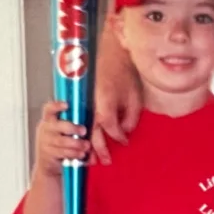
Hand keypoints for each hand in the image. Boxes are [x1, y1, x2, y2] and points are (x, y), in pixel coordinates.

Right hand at [34, 100, 88, 179]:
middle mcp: (45, 129)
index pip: (48, 109)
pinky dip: (74, 153)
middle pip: (59, 126)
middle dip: (73, 128)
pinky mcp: (49, 154)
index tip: (67, 104)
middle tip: (84, 131)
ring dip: (77, 143)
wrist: (46, 164)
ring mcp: (46, 142)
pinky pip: (63, 152)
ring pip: (63, 141)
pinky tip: (81, 154)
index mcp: (48, 120)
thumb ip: (68, 124)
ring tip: (86, 145)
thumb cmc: (57, 144)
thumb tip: (86, 118)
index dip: (56, 106)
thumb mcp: (58, 131)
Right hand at [90, 23, 143, 164]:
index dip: (119, 138)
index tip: (125, 142)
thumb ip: (131, 117)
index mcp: (105, 106)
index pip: (112, 130)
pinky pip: (78, 119)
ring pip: (83, 129)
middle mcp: (91, 106)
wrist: (109, 52)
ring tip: (91, 157)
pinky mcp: (80, 99)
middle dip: (100, 150)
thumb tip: (125, 131)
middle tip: (106, 161)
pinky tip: (83, 138)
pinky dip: (81, 131)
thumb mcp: (134, 97)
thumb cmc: (122, 72)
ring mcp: (84, 103)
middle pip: (93, 134)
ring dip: (87, 144)